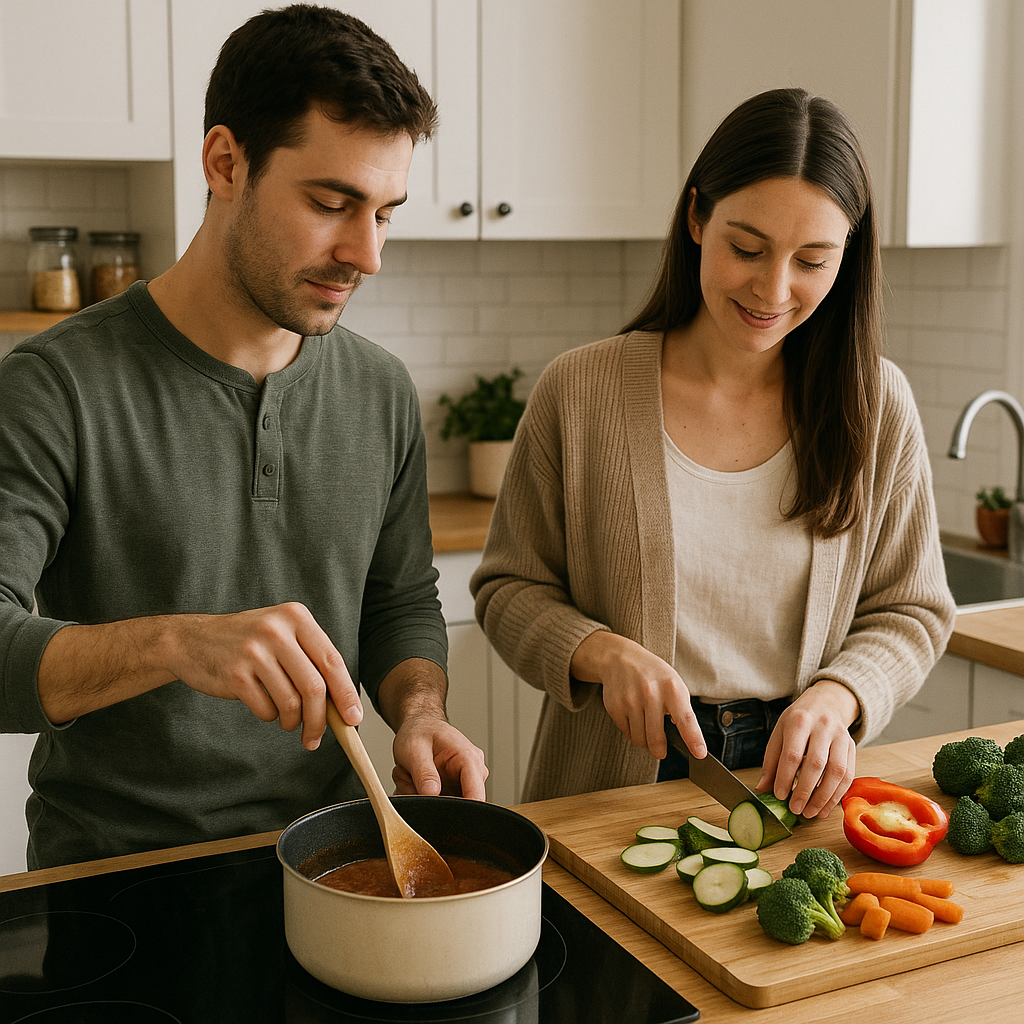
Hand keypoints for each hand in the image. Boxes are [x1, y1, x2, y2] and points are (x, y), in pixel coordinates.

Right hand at [172, 602, 362, 750]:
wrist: (191, 640)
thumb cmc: (248, 643)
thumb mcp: (282, 635)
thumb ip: (311, 661)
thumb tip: (342, 705)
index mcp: (296, 617)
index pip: (332, 660)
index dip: (346, 693)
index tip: (354, 718)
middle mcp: (277, 630)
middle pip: (314, 687)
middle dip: (320, 720)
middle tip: (317, 737)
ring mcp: (254, 651)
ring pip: (291, 702)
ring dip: (293, 721)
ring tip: (287, 720)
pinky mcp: (235, 674)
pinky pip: (266, 709)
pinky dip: (270, 716)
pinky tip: (264, 706)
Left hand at [376, 658, 487, 800]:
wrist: (419, 726)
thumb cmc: (420, 731)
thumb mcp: (415, 749)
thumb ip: (424, 773)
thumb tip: (432, 793)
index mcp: (467, 757)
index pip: (475, 792)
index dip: (461, 809)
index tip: (439, 815)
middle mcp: (472, 772)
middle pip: (457, 805)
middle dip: (429, 800)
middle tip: (409, 782)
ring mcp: (464, 782)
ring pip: (444, 807)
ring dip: (422, 797)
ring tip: (409, 777)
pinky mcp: (455, 790)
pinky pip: (438, 804)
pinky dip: (421, 797)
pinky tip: (413, 782)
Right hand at [571, 631, 705, 760]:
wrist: (620, 659)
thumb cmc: (652, 674)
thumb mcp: (674, 684)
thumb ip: (681, 709)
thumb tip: (688, 740)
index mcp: (671, 688)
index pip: (685, 719)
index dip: (693, 739)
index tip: (699, 754)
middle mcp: (650, 693)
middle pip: (656, 738)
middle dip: (660, 750)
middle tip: (661, 751)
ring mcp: (630, 700)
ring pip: (640, 739)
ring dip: (645, 740)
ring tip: (646, 727)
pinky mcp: (615, 707)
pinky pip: (626, 733)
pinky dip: (632, 731)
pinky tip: (634, 717)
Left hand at [757, 680, 858, 817]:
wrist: (825, 702)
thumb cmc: (798, 720)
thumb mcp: (779, 732)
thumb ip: (771, 761)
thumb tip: (763, 788)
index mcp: (799, 721)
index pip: (793, 753)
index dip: (785, 777)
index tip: (779, 795)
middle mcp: (823, 727)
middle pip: (816, 764)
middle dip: (804, 791)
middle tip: (795, 809)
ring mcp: (841, 736)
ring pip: (836, 772)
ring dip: (823, 798)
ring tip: (810, 813)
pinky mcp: (852, 747)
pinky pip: (848, 775)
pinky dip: (837, 795)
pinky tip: (825, 807)